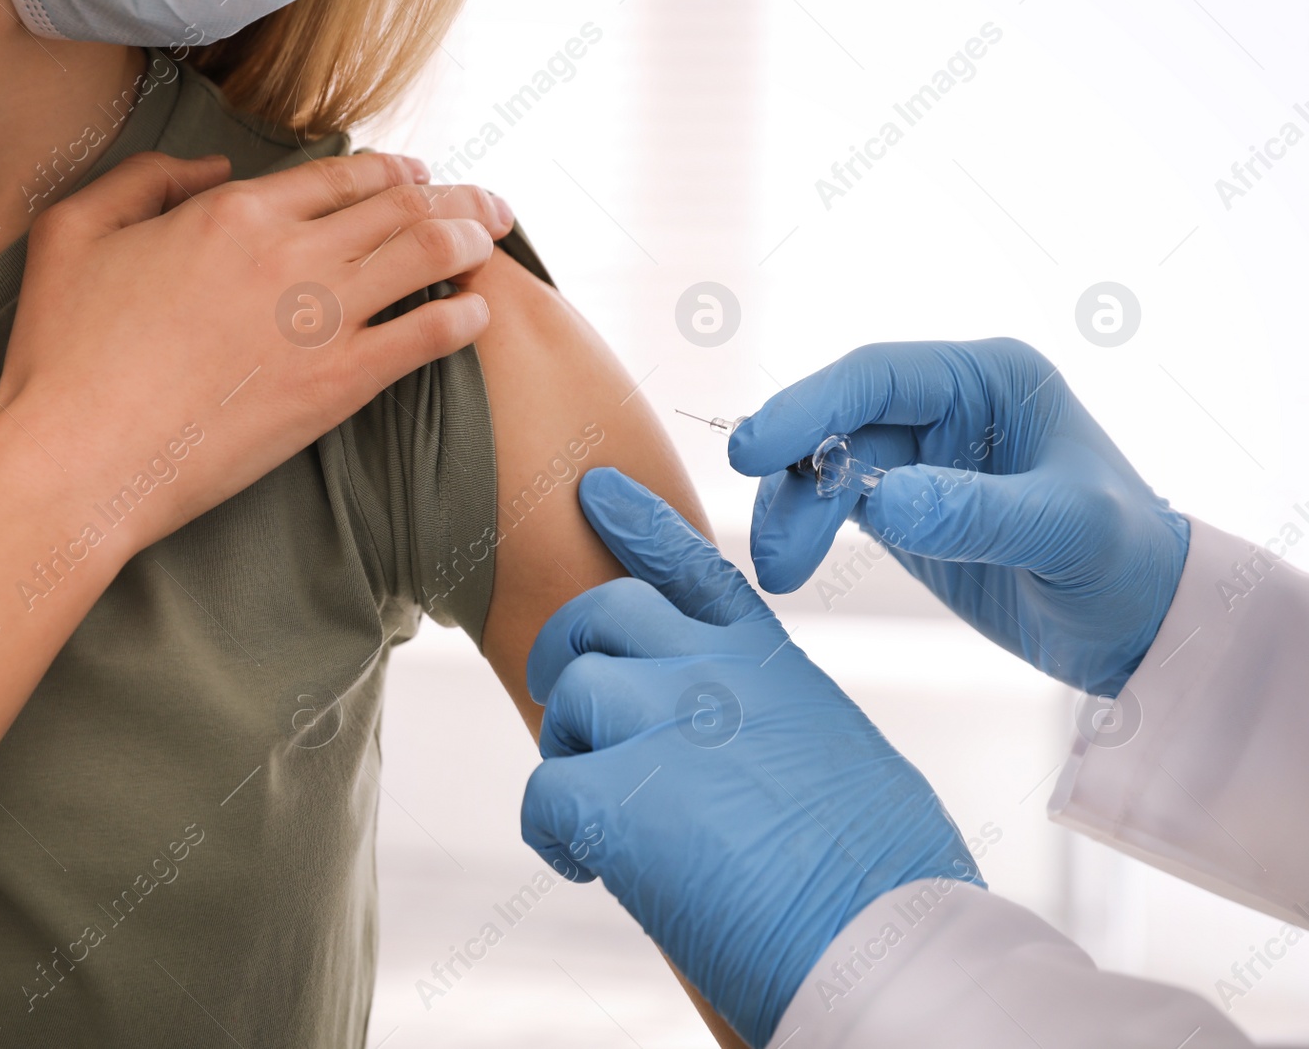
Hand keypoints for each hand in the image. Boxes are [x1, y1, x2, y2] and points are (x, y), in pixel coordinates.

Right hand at [0, 150, 513, 555]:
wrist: (78, 458)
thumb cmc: (63, 356)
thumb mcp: (73, 232)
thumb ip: (144, 181)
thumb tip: (212, 169)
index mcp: (233, 212)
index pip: (342, 175)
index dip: (394, 172)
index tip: (421, 178)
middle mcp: (288, 252)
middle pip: (400, 207)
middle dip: (455, 198)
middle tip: (487, 207)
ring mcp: (319, 318)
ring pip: (425, 255)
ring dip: (469, 242)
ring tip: (492, 244)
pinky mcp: (337, 385)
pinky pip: (425, 337)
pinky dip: (461, 320)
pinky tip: (476, 316)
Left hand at [521, 467, 981, 1047]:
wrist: (889, 941)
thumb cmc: (882, 873)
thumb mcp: (833, 757)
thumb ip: (764, 724)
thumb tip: (719, 754)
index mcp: (772, 664)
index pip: (695, 569)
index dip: (639, 524)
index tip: (596, 492)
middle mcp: (713, 673)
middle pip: (604, 614)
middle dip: (569, 649)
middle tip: (560, 701)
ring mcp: (663, 721)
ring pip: (572, 695)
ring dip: (572, 752)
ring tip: (606, 817)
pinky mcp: (616, 794)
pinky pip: (545, 790)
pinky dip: (554, 835)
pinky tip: (590, 867)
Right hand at [728, 338, 1189, 694]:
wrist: (1139, 626)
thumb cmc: (1127, 566)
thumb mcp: (1067, 534)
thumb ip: (976, 513)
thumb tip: (879, 501)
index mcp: (990, 379)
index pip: (876, 376)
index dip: (807, 407)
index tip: (752, 451)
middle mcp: (948, 406)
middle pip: (837, 423)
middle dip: (796, 480)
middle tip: (771, 549)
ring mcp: (920, 455)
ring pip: (823, 465)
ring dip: (793, 514)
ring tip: (780, 574)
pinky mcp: (901, 505)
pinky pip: (831, 503)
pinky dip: (804, 531)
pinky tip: (791, 568)